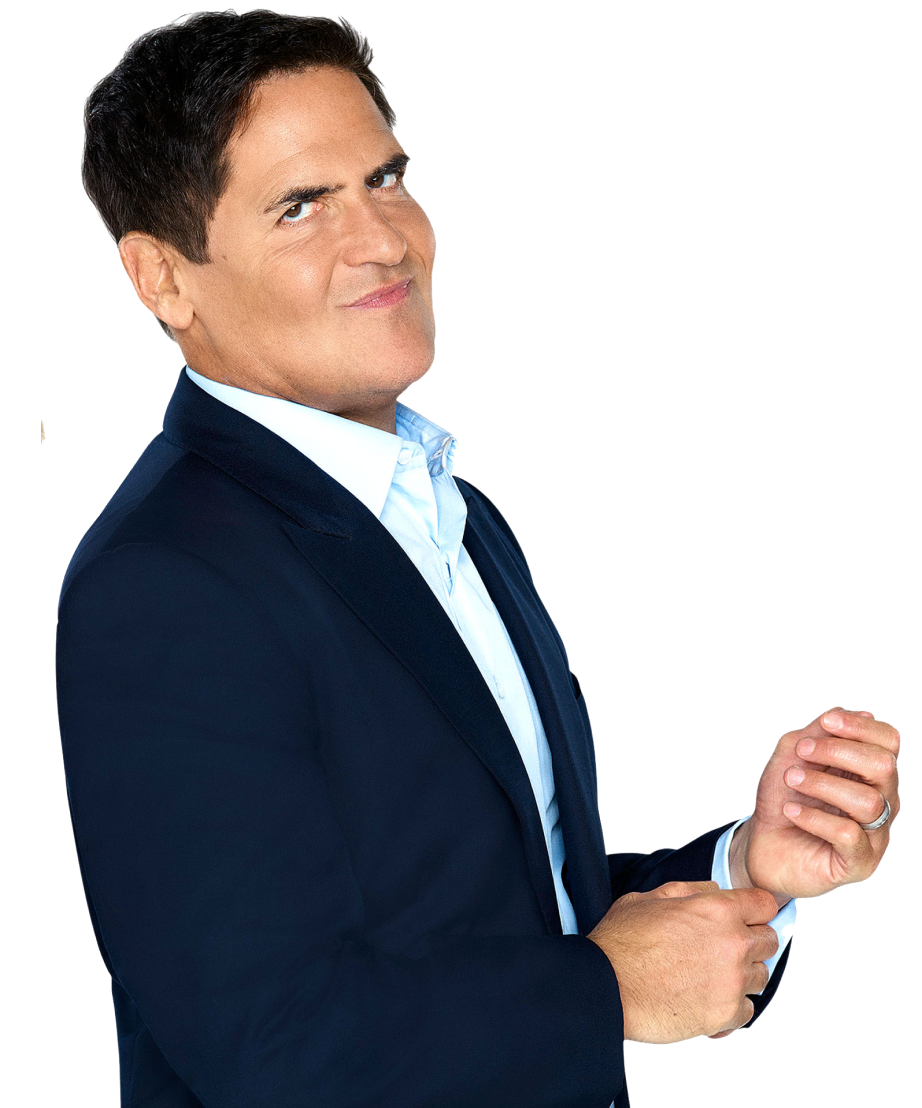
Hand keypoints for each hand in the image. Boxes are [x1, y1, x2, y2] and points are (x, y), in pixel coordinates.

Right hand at [588, 880, 778, 1043]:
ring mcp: (733, 981)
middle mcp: (733, 943)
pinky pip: (748, 1010)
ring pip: (761, 976)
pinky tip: (708, 1000)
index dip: (753, 909)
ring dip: (742, 975)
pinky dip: (731, 1006)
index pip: (765, 904)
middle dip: (750, 941)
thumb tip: (714, 891)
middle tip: (722, 948)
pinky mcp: (726, 1014)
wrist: (607, 987)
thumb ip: (691, 890)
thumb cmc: (622, 941)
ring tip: (711, 976)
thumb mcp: (650, 897)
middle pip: (769, 940)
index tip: (745, 918)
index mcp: (717, 909)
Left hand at [732, 706, 899, 903]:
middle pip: (885, 766)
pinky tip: (792, 810)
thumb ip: (821, 732)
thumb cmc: (783, 795)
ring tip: (791, 780)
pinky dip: (815, 817)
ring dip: (822, 784)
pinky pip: (849, 835)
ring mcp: (874, 834)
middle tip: (802, 752)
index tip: (825, 723)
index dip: (861, 727)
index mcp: (870, 772)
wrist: (761, 843)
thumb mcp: (794, 755)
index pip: (889, 742)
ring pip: (868, 801)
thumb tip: (864, 713)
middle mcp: (882, 801)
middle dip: (839, 752)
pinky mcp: (859, 863)